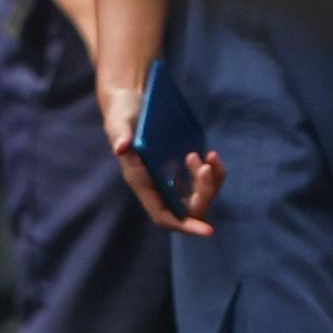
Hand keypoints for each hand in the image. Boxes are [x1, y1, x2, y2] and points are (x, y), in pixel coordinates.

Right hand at [101, 93, 221, 233]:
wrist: (129, 101)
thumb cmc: (122, 113)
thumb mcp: (119, 121)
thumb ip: (120, 134)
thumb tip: (121, 147)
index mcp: (140, 182)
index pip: (163, 215)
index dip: (184, 226)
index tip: (207, 230)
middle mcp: (156, 186)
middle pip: (187, 209)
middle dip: (204, 193)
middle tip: (207, 168)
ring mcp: (170, 178)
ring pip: (198, 197)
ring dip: (209, 182)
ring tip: (208, 155)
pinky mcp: (180, 168)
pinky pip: (202, 182)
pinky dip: (213, 172)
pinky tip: (211, 154)